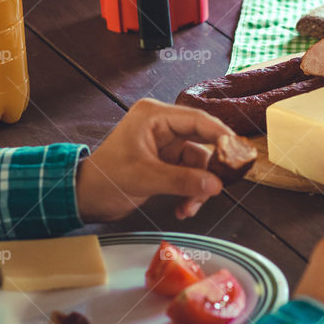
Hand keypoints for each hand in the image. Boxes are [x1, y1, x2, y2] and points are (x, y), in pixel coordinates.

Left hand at [76, 98, 232, 222]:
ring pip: (199, 163)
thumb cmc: (105, 179)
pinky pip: (190, 174)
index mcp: (154, 116)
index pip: (197, 120)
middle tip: (222, 184)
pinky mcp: (166, 162)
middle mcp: (163, 126)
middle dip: (209, 169)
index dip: (221, 135)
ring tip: (190, 207)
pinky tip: (184, 207)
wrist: (85, 198)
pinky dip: (190, 192)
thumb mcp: (145, 178)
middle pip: (202, 141)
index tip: (238, 152)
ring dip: (198, 187)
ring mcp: (166, 145)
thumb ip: (183, 180)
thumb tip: (216, 185)